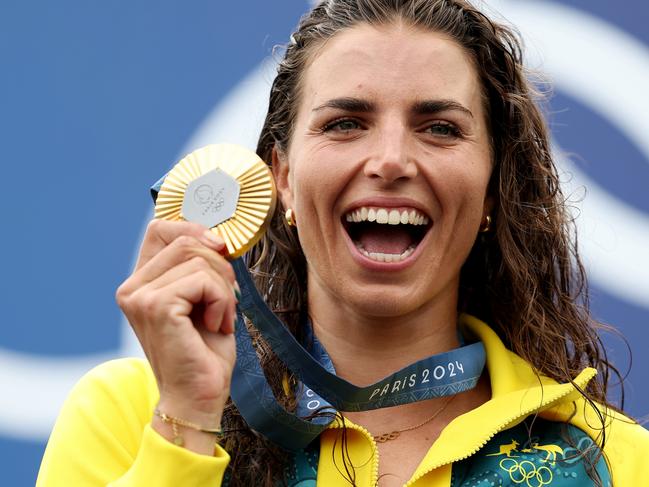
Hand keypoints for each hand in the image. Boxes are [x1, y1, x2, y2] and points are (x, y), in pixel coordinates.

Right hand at [116, 220, 236, 451]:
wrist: (197, 398)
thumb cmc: (203, 352)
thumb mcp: (204, 299)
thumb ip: (201, 266)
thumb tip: (217, 237)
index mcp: (141, 282)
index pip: (161, 229)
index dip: (194, 229)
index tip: (220, 249)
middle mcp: (132, 287)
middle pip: (186, 241)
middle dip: (220, 266)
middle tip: (227, 299)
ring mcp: (140, 296)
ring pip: (198, 258)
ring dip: (224, 287)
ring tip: (221, 318)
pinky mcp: (156, 306)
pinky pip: (203, 280)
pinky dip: (223, 301)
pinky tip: (217, 326)